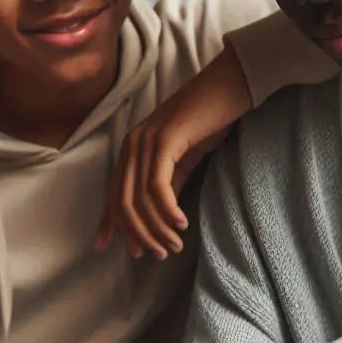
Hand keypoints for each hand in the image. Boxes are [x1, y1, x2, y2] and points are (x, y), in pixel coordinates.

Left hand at [96, 44, 252, 259]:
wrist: (229, 87)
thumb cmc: (209, 121)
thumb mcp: (183, 158)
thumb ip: (167, 183)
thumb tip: (158, 216)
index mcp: (132, 149)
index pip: (112, 194)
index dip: (112, 225)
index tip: (116, 251)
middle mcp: (133, 144)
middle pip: (122, 202)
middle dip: (138, 234)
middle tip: (159, 255)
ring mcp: (146, 141)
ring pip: (140, 198)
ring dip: (156, 228)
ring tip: (174, 246)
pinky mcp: (165, 140)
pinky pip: (158, 185)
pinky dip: (167, 210)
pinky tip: (181, 225)